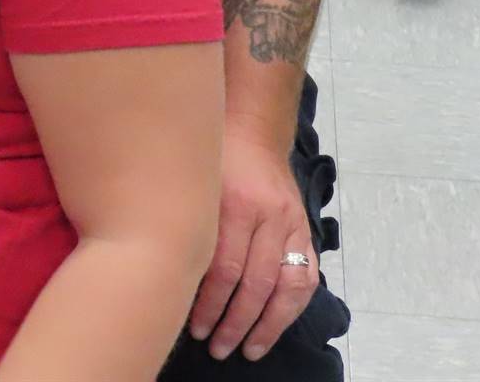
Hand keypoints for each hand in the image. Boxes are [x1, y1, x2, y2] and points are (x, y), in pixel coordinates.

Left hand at [187, 129, 315, 363]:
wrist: (253, 130)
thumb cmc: (213, 161)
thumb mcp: (194, 185)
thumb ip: (191, 227)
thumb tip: (172, 282)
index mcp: (236, 203)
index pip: (224, 268)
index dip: (209, 305)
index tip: (195, 329)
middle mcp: (268, 214)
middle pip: (255, 282)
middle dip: (236, 322)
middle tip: (217, 347)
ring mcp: (292, 222)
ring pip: (286, 284)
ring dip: (269, 324)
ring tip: (251, 349)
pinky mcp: (305, 227)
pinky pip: (306, 274)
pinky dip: (293, 305)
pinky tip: (278, 324)